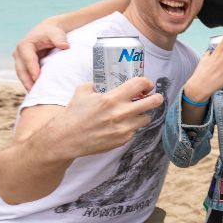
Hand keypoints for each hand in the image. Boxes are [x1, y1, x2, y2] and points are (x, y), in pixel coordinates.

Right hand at [13, 18, 70, 90]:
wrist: (49, 31)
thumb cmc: (53, 32)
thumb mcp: (56, 33)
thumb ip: (59, 39)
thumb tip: (65, 46)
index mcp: (25, 45)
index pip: (28, 59)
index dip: (32, 68)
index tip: (37, 77)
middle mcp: (19, 53)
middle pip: (21, 69)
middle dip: (26, 80)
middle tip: (33, 91)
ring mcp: (20, 60)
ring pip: (22, 74)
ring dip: (27, 84)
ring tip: (34, 94)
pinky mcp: (25, 65)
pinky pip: (26, 75)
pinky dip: (29, 83)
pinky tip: (35, 91)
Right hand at [48, 77, 163, 158]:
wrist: (66, 139)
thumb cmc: (73, 114)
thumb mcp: (82, 92)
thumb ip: (96, 85)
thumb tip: (104, 82)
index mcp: (112, 98)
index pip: (139, 84)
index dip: (146, 82)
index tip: (146, 84)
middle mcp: (121, 113)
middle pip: (153, 102)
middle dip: (157, 97)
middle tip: (154, 96)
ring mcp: (124, 128)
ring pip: (146, 118)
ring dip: (143, 113)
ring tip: (135, 112)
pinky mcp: (123, 140)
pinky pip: (135, 130)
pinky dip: (131, 126)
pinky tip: (121, 124)